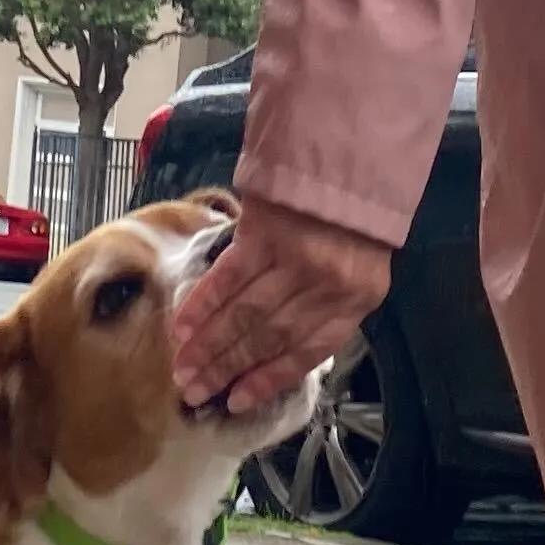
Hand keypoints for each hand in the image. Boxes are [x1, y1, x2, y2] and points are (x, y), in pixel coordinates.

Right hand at [172, 196, 391, 419]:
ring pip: (244, 313)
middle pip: (269, 337)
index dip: (268, 380)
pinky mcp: (265, 230)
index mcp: (356, 298)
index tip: (236, 401)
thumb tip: (281, 338)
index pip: (308, 352)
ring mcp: (295, 258)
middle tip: (192, 393)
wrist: (354, 142)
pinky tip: (182, 327)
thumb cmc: (357, 207)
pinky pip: (228, 276)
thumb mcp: (363, 261)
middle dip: (226, 368)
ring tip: (182, 371)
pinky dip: (203, 302)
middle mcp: (327, 285)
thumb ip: (329, 300)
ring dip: (208, 345)